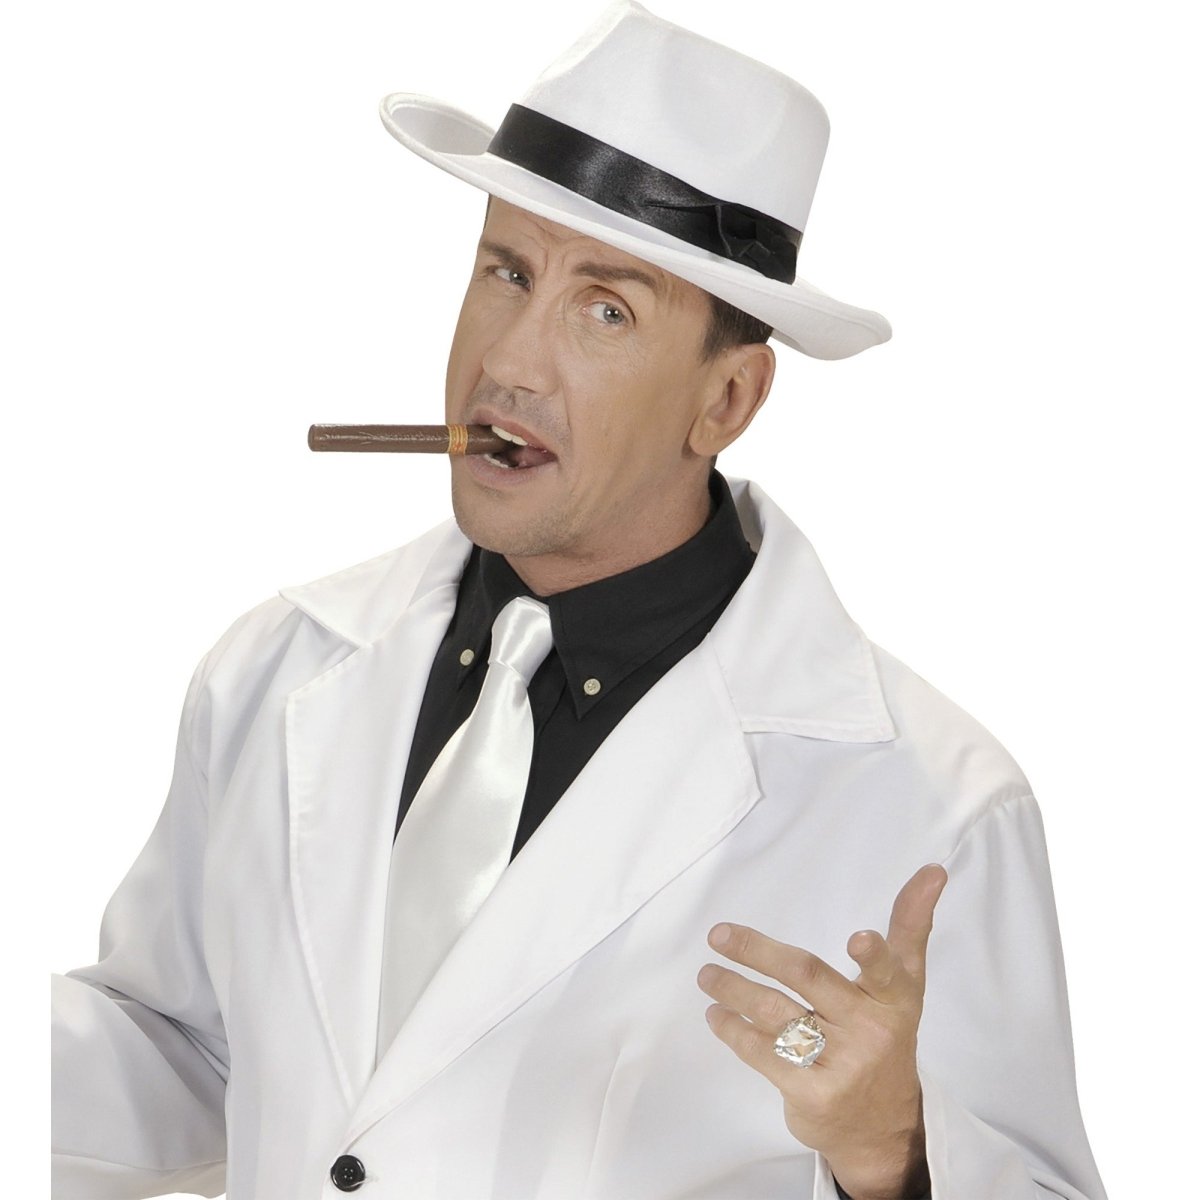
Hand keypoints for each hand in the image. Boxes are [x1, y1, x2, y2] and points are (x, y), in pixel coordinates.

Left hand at [697, 864, 947, 1199]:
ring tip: (707, 974)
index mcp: (896, 999)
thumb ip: (910, 927)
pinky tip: (717, 1014)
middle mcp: (871, 1031)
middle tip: (718, 934)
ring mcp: (842, 1065)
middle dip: (758, 952)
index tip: (859, 938)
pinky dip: (733, 1029)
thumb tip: (932, 869)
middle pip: (807, 977)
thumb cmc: (885, 1036)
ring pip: (775, 1012)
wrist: (883, 1129)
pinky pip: (763, 1052)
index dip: (873, 956)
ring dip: (732, 989)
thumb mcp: (904, 986)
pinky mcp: (812, 1094)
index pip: (888, 971)